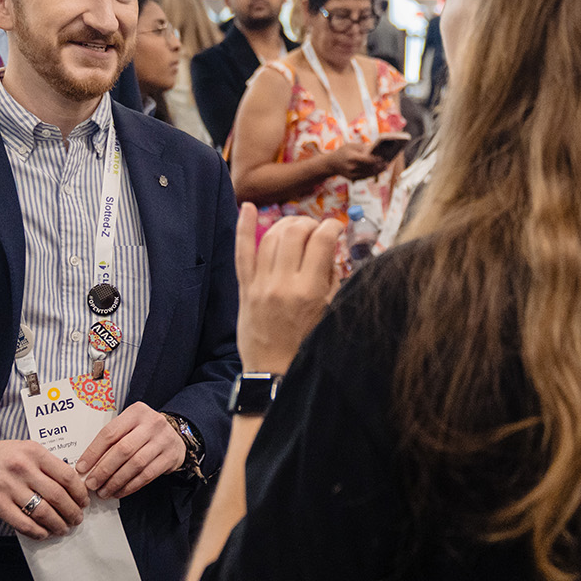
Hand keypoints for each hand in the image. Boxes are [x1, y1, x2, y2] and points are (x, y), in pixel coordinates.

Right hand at [0, 438, 88, 538]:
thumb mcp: (23, 449)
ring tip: (63, 528)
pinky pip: (23, 522)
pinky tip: (43, 533)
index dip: (79, 492)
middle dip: (72, 511)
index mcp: (34, 452)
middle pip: (58, 495)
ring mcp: (9, 487)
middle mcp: (23, 468)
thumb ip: (44, 463)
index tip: (84, 501)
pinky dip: (37, 531)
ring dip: (57, 523)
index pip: (66, 475)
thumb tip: (70, 483)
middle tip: (77, 518)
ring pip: (43, 512)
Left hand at [75, 402, 185, 499]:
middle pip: (122, 450)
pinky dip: (130, 486)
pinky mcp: (170, 456)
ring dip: (116, 481)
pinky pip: (147, 475)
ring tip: (103, 491)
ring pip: (135, 464)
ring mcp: (163, 440)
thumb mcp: (129, 425)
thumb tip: (87, 465)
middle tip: (91, 484)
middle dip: (103, 470)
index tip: (82, 468)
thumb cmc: (144, 431)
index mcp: (136, 412)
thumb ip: (112, 440)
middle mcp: (151, 423)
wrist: (174, 434)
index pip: (110, 433)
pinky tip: (119, 492)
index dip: (93, 452)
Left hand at [236, 203, 343, 374]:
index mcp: (309, 291)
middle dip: (310, 223)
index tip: (336, 228)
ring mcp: (261, 284)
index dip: (332, 226)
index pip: (322, 241)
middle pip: (295, 232)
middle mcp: (283, 283)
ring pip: (272, 237)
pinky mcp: (245, 289)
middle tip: (317, 230)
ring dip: (287, 224)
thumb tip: (328, 249)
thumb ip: (330, 279)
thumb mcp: (329, 312)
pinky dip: (244, 228)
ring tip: (297, 228)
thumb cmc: (306, 344)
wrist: (272, 372)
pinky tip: (248, 207)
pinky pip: (243, 252)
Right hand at [323, 142, 389, 179]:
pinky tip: (379, 170)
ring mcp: (352, 174)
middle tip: (387, 162)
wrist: (331, 164)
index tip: (383, 157)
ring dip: (378, 170)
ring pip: (369, 173)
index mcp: (351, 157)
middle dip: (379, 165)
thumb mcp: (351, 146)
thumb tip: (375, 150)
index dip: (376, 159)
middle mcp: (352, 167)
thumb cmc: (343, 152)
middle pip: (369, 167)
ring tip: (385, 167)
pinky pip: (365, 176)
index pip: (367, 160)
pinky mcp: (353, 178)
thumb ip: (363, 148)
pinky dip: (373, 173)